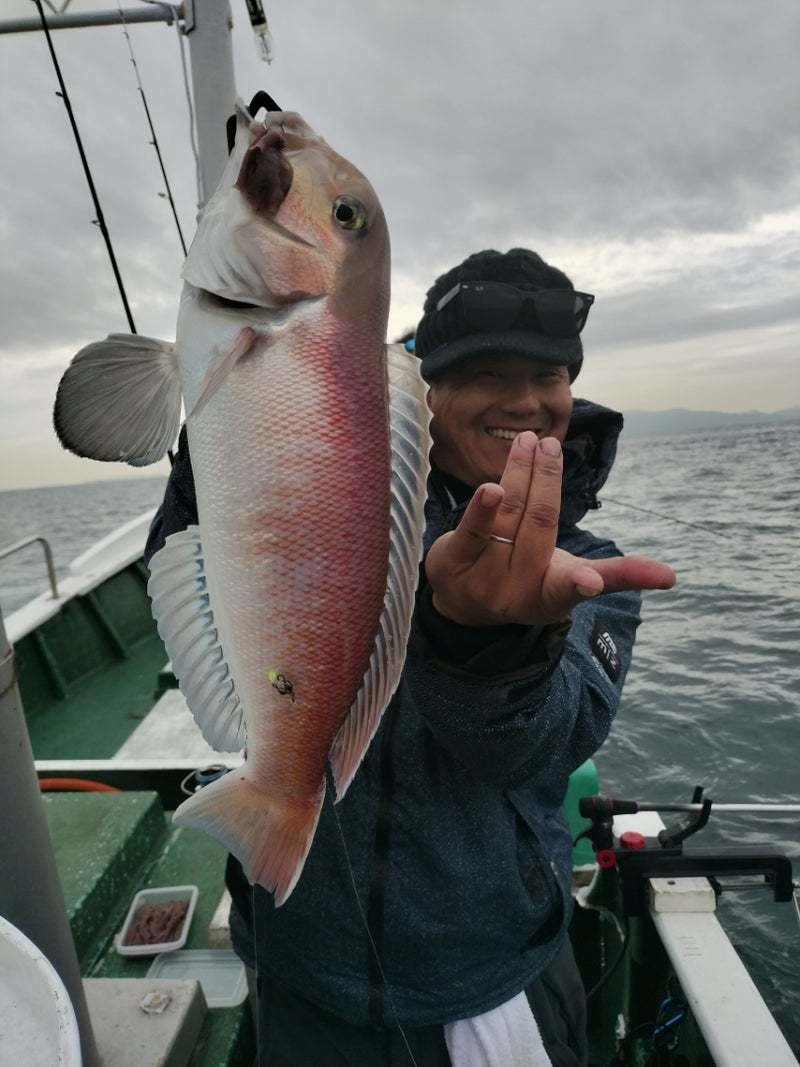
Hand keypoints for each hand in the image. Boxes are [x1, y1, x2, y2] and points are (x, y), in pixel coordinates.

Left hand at [425, 431, 675, 626]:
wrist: (463, 600)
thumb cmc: (530, 579)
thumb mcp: (569, 579)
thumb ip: (617, 575)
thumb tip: (672, 576)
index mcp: (552, 597)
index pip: (568, 588)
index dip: (582, 583)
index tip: (590, 580)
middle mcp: (516, 591)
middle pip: (537, 527)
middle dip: (547, 482)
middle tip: (553, 447)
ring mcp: (482, 578)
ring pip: (508, 516)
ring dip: (521, 474)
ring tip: (533, 442)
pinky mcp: (453, 562)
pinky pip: (471, 530)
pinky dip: (483, 507)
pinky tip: (493, 486)